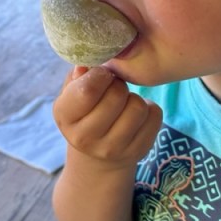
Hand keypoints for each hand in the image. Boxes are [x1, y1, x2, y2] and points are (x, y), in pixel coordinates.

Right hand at [51, 66, 160, 220]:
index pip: (88, 89)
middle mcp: (85, 137)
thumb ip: (78, 75)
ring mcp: (113, 149)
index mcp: (64, 116)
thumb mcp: (71, 95)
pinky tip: (136, 116)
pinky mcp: (138, 152)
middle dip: (119, 86)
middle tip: (113, 90)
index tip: (103, 75)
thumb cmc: (84, 114)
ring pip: (138, 106)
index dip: (101, 75)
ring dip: (134, 99)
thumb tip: (89, 61)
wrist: (96, 159)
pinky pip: (156, 116)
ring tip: (124, 105)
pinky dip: (150, 110)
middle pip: (117, 95)